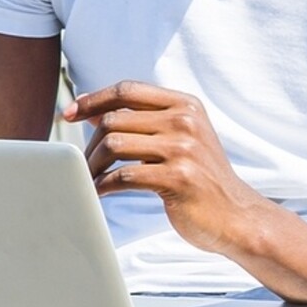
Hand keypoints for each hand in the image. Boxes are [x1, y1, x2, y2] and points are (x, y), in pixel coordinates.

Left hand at [66, 80, 270, 255]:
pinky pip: (124, 176)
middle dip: (92, 142)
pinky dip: (104, 185)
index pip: (127, 90)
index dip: (93, 100)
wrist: (236, 216)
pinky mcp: (178, 178)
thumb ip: (145, 122)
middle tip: (85, 163)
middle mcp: (186, 122)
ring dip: (94, 165)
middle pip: (115, 119)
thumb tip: (92, 111)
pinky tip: (99, 193)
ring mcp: (184, 149)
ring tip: (91, 178)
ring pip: (115, 145)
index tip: (69, 114)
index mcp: (186, 106)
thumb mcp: (181, 140)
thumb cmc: (203, 180)